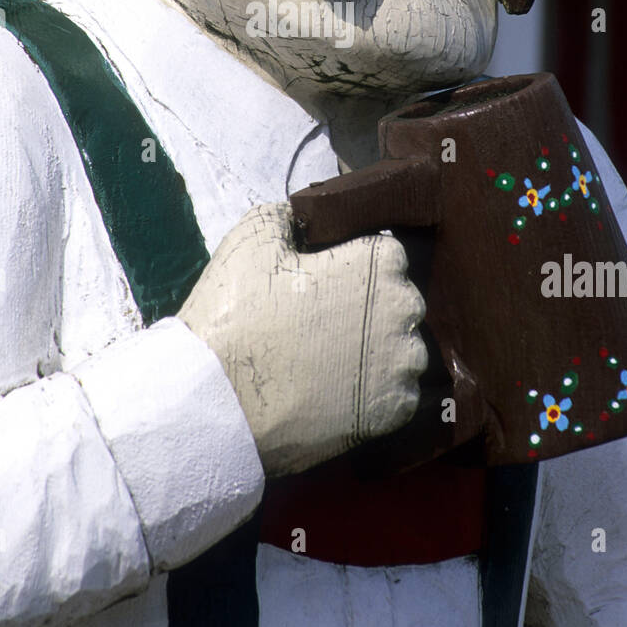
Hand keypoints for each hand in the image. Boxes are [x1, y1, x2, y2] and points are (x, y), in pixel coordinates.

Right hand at [178, 202, 426, 476]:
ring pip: (402, 349)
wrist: (220, 400)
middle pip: (399, 301)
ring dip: (376, 351)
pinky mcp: (394, 410)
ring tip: (327, 360)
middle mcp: (406, 308)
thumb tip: (308, 217)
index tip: (322, 285)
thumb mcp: (255, 239)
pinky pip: (399, 393)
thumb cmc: (238, 313)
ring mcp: (403, 363)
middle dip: (368, 308)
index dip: (351, 268)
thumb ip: (294, 216)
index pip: (385, 254)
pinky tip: (337, 390)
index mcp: (381, 261)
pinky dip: (375, 392)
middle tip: (320, 323)